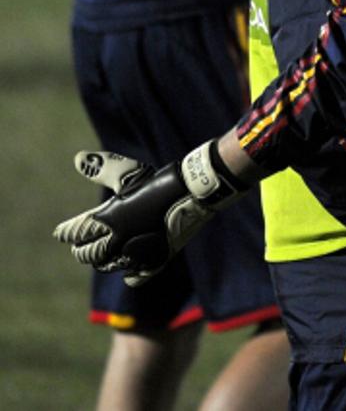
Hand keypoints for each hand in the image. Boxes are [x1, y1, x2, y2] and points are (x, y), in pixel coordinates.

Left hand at [52, 142, 246, 286]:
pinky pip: (134, 277)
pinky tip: (128, 267)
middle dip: (81, 250)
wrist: (193, 193)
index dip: (67, 232)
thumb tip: (77, 158)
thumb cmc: (157, 181)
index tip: (63, 233)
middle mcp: (116, 240)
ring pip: (107, 266)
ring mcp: (135, 253)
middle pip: (87, 254)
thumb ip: (101, 168)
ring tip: (102, 255)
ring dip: (101, 262)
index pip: (75, 232)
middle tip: (80, 246)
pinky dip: (129, 274)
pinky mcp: (154, 261)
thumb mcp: (127, 172)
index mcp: (106, 218)